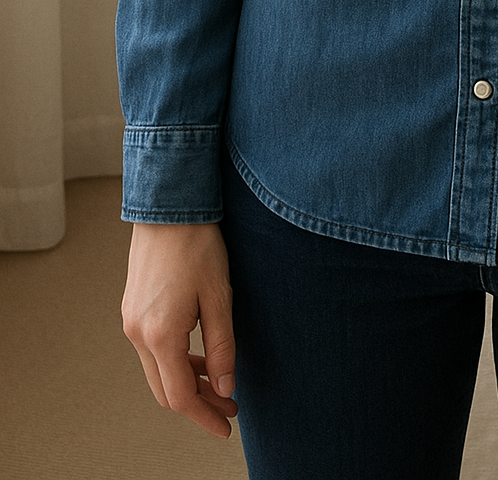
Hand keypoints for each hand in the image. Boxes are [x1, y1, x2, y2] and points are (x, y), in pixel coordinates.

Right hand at [122, 222, 237, 438]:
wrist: (168, 207)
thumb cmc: (198, 245)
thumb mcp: (219, 298)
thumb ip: (221, 347)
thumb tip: (224, 387)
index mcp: (159, 335)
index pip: (180, 397)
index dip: (204, 417)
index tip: (227, 427)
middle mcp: (137, 334)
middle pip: (165, 390)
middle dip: (198, 404)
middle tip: (230, 406)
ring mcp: (131, 322)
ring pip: (158, 371)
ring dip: (187, 383)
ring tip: (220, 384)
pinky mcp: (133, 310)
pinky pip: (152, 350)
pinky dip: (175, 362)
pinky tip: (199, 357)